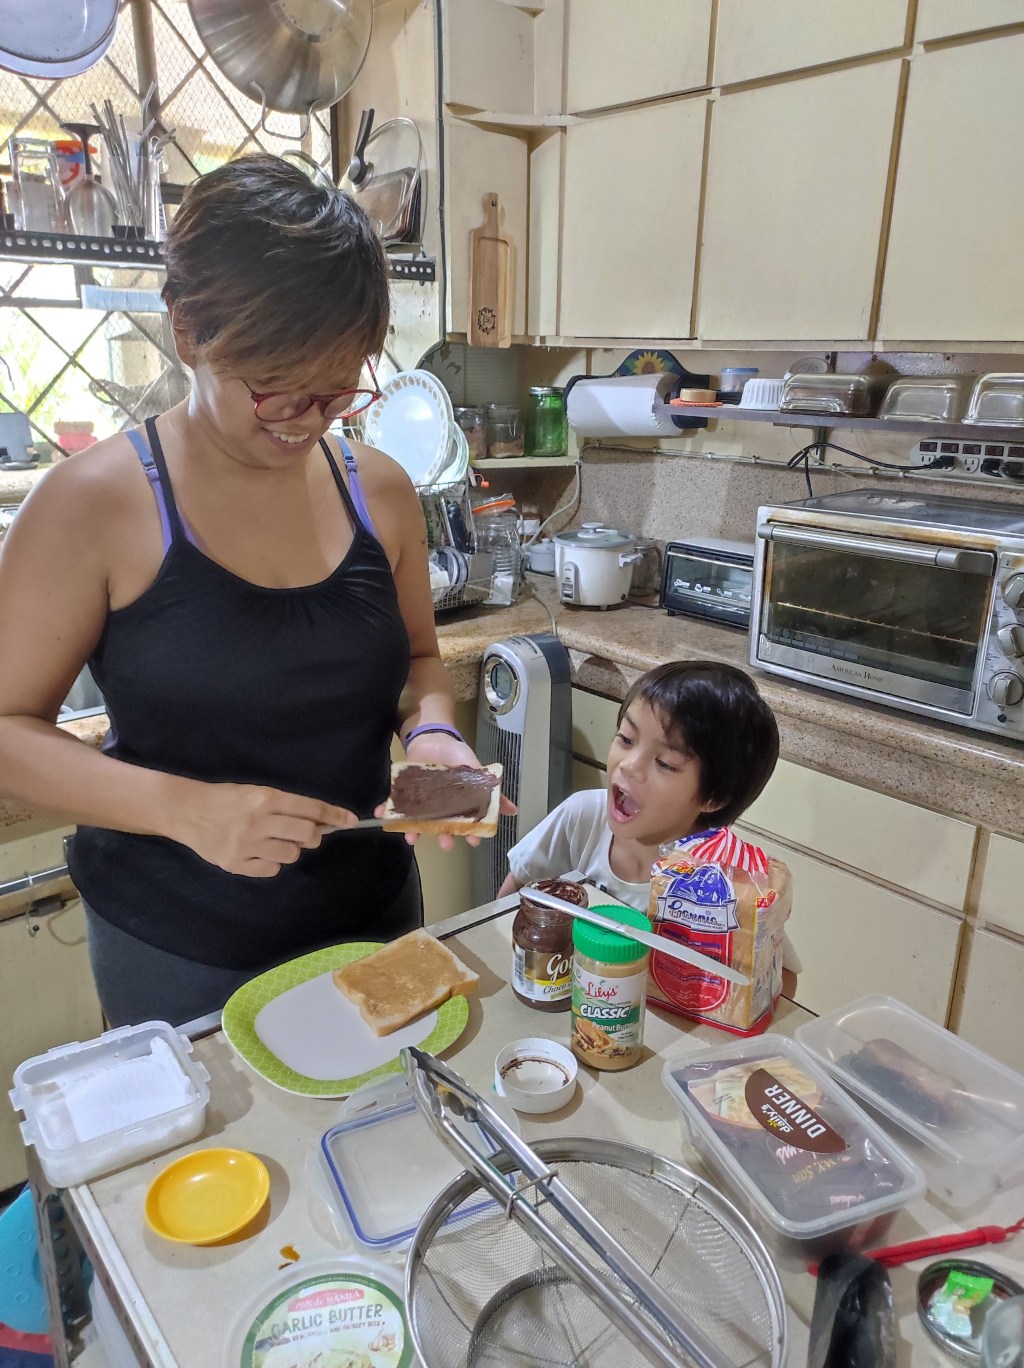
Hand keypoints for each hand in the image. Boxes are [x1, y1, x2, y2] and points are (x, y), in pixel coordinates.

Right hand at [169, 780, 358, 876]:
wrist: (186, 810)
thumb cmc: (227, 798)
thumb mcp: (256, 791)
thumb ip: (287, 806)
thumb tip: (321, 822)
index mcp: (265, 798)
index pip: (310, 808)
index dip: (334, 815)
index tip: (351, 821)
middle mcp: (257, 821)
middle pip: (306, 834)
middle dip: (313, 835)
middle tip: (305, 833)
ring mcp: (245, 845)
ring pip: (290, 855)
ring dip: (290, 849)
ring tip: (274, 841)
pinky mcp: (235, 864)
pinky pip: (271, 870)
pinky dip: (271, 863)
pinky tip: (258, 852)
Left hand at [386, 732, 516, 850]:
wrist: (433, 737)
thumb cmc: (457, 755)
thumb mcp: (476, 771)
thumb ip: (492, 791)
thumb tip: (513, 811)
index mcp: (457, 804)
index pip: (465, 823)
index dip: (469, 833)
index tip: (473, 842)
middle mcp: (439, 806)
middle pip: (441, 825)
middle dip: (442, 836)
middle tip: (445, 844)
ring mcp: (421, 800)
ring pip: (418, 820)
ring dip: (413, 830)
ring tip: (411, 837)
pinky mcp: (405, 792)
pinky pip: (395, 804)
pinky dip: (387, 810)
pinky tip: (381, 815)